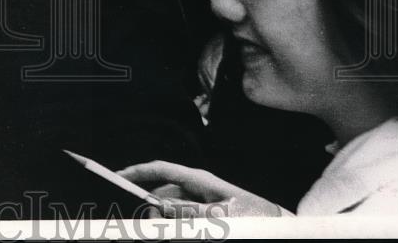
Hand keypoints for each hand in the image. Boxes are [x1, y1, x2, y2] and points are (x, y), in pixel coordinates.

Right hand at [116, 160, 290, 217]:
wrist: (278, 227)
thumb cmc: (255, 218)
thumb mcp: (221, 215)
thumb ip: (189, 211)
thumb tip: (160, 205)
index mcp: (200, 180)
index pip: (162, 169)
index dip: (138, 171)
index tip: (118, 177)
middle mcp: (198, 188)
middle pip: (162, 192)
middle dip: (147, 202)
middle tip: (132, 213)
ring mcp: (201, 202)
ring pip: (170, 208)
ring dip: (161, 216)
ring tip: (151, 225)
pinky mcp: (206, 215)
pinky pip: (182, 218)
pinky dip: (173, 222)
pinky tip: (169, 229)